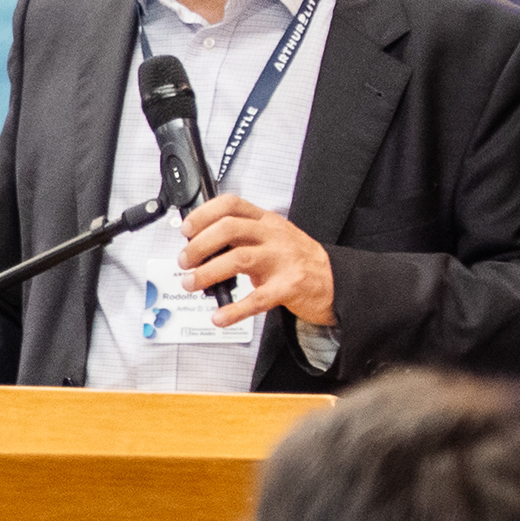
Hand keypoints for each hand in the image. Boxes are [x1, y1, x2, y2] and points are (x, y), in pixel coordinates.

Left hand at [177, 195, 335, 329]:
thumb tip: (199, 247)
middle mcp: (273, 235)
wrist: (335, 281)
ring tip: (192, 284)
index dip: (203, 214)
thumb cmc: (297, 260)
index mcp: (266, 221)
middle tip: (184, 261)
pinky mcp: (289, 286)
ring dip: (207, 273)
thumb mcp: (271, 238)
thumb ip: (241, 238)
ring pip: (238, 259)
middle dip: (199, 246)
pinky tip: (220, 316)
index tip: (186, 229)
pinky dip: (234, 310)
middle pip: (229, 229)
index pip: (231, 204)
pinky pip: (258, 298)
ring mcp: (283, 259)